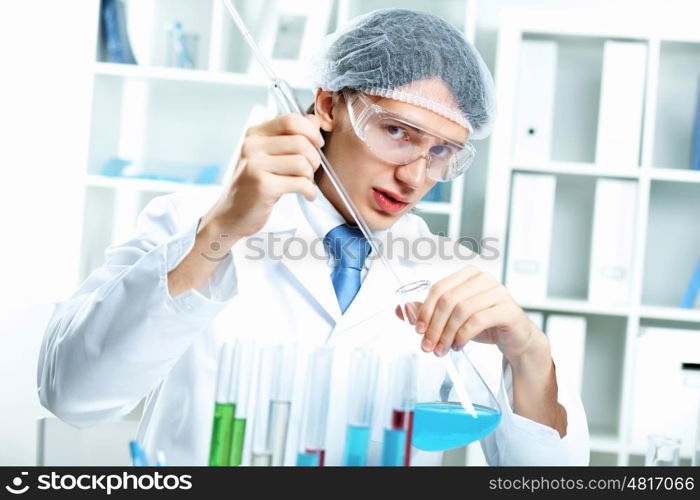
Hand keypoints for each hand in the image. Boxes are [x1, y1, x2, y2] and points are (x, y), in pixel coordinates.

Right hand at [201, 113, 323, 242]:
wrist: (230, 216)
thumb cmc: (253, 186)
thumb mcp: (268, 157)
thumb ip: (289, 137)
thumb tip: (315, 120)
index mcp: (254, 135)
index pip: (290, 120)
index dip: (311, 131)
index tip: (317, 144)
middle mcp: (252, 147)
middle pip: (300, 142)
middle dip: (314, 158)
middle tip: (311, 170)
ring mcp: (255, 166)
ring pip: (302, 162)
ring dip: (310, 176)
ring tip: (305, 183)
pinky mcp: (263, 186)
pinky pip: (300, 183)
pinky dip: (310, 190)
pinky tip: (307, 195)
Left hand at [396, 267, 541, 361]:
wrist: (515, 339)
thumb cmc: (483, 324)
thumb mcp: (452, 318)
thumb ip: (428, 312)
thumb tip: (401, 310)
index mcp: (467, 275)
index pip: (438, 288)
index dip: (424, 309)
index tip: (418, 330)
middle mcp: (483, 278)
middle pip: (448, 300)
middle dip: (434, 326)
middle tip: (428, 346)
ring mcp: (497, 292)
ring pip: (461, 311)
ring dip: (447, 334)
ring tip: (442, 349)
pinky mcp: (508, 309)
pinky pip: (477, 320)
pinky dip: (463, 336)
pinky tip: (458, 346)